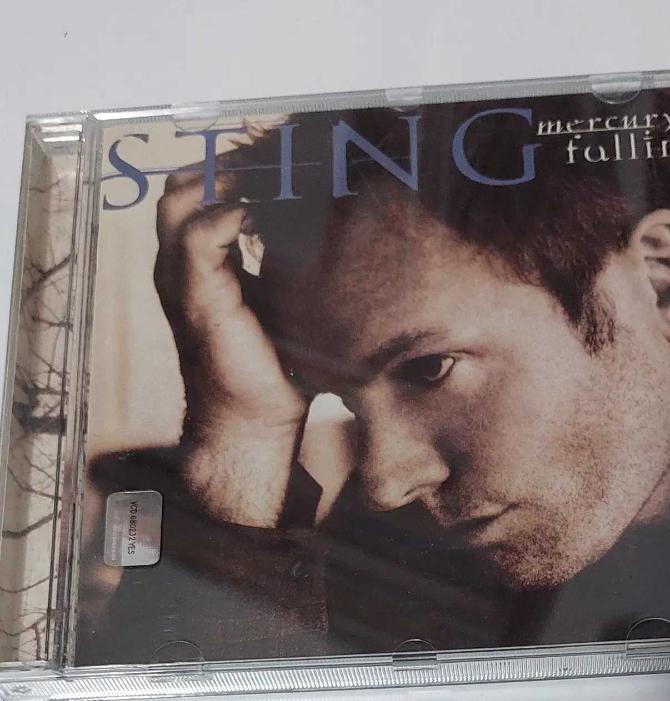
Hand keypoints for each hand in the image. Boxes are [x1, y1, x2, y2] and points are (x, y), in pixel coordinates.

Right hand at [153, 161, 306, 525]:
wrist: (256, 419)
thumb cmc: (276, 365)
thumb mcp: (285, 302)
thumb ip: (289, 262)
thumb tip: (332, 228)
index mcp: (198, 265)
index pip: (197, 193)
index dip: (232, 167)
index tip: (278, 156)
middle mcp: (180, 265)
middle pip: (182, 185)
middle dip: (228, 163)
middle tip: (277, 160)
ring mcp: (181, 278)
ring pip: (181, 198)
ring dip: (228, 179)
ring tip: (275, 178)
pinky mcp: (197, 297)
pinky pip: (200, 234)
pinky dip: (233, 212)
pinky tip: (270, 213)